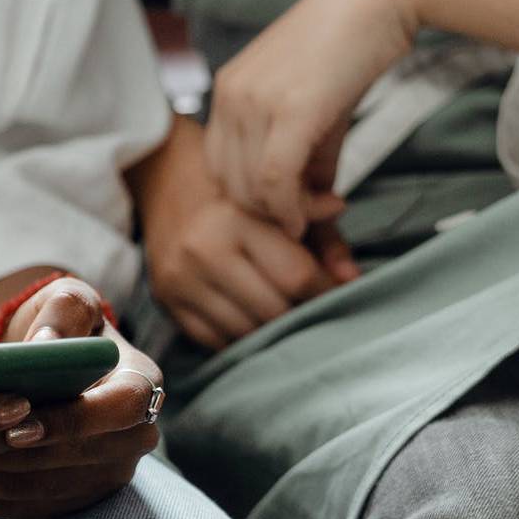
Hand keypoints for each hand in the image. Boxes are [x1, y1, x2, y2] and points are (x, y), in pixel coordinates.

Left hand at [0, 277, 163, 518]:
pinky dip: (5, 499)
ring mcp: (113, 469)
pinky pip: (44, 507)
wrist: (57, 361)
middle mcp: (138, 433)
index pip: (123, 409)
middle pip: (89, 457)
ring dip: (10, 481)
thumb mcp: (66, 300)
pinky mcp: (85, 495)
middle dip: (30, 458)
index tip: (20, 424)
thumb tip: (45, 346)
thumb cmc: (62, 326)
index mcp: (142, 382)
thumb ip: (63, 311)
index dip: (74, 420)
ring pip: (61, 488)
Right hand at [136, 117, 359, 350]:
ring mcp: (181, 279)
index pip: (297, 276)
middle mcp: (204, 249)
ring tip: (285, 313)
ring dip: (273, 329)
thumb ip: (324, 235)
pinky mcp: (166, 301)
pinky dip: (242, 335)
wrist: (165, 178)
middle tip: (314, 308)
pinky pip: (218, 340)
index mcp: (237, 217)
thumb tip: (352, 280)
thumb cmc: (235, 192)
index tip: (339, 293)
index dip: (327, 291)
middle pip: (273, 310)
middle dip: (301, 314)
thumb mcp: (282, 202)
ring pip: (247, 332)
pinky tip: (251, 316)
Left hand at [208, 0, 421, 236]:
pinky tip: (333, 203)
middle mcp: (228, 95)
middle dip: (273, 214)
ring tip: (333, 204)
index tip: (299, 207)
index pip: (219, 168)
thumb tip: (307, 209)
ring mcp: (252, 101)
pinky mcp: (286, 110)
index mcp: (226, 90)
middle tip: (321, 212)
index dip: (256, 200)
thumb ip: (305, 159)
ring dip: (293, 214)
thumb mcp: (317, 108)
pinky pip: (276, 181)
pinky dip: (299, 208)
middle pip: (230, 186)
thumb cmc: (351, 46)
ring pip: (252, 190)